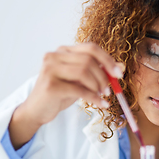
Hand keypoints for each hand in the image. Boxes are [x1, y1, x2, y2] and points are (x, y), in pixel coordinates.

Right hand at [9, 43, 123, 148]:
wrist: (37, 110)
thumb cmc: (60, 93)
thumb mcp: (81, 81)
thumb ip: (98, 72)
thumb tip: (121, 67)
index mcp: (63, 51)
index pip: (91, 48)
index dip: (108, 60)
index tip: (119, 73)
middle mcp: (55, 56)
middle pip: (88, 60)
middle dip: (104, 76)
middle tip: (109, 89)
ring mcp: (50, 69)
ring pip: (84, 72)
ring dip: (98, 85)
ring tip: (103, 95)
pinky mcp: (50, 85)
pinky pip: (79, 89)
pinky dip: (94, 97)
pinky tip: (101, 103)